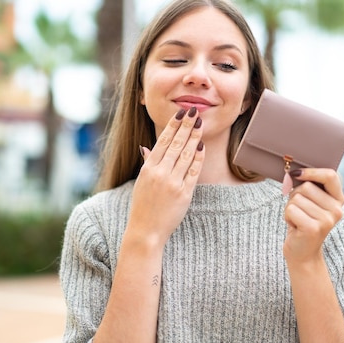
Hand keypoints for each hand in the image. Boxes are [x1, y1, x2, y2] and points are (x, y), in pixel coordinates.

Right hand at [126, 107, 204, 246]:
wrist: (146, 231)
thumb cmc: (143, 206)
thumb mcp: (141, 182)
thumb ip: (147, 163)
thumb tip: (146, 147)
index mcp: (148, 168)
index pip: (163, 141)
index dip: (173, 125)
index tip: (180, 113)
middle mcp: (160, 173)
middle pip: (176, 144)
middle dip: (186, 126)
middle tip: (194, 111)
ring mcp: (173, 183)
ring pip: (186, 155)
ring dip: (194, 137)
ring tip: (200, 124)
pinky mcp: (184, 194)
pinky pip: (193, 171)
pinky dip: (198, 158)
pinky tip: (202, 146)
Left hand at [283, 168, 343, 264]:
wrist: (303, 254)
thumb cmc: (303, 223)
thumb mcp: (310, 203)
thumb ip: (308, 187)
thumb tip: (292, 173)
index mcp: (338, 201)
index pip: (330, 176)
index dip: (312, 171)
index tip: (297, 173)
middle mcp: (336, 210)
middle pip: (306, 186)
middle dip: (295, 196)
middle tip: (300, 212)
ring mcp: (326, 220)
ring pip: (296, 198)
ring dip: (290, 208)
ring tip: (298, 220)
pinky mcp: (313, 228)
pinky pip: (291, 209)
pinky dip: (287, 216)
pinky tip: (295, 227)